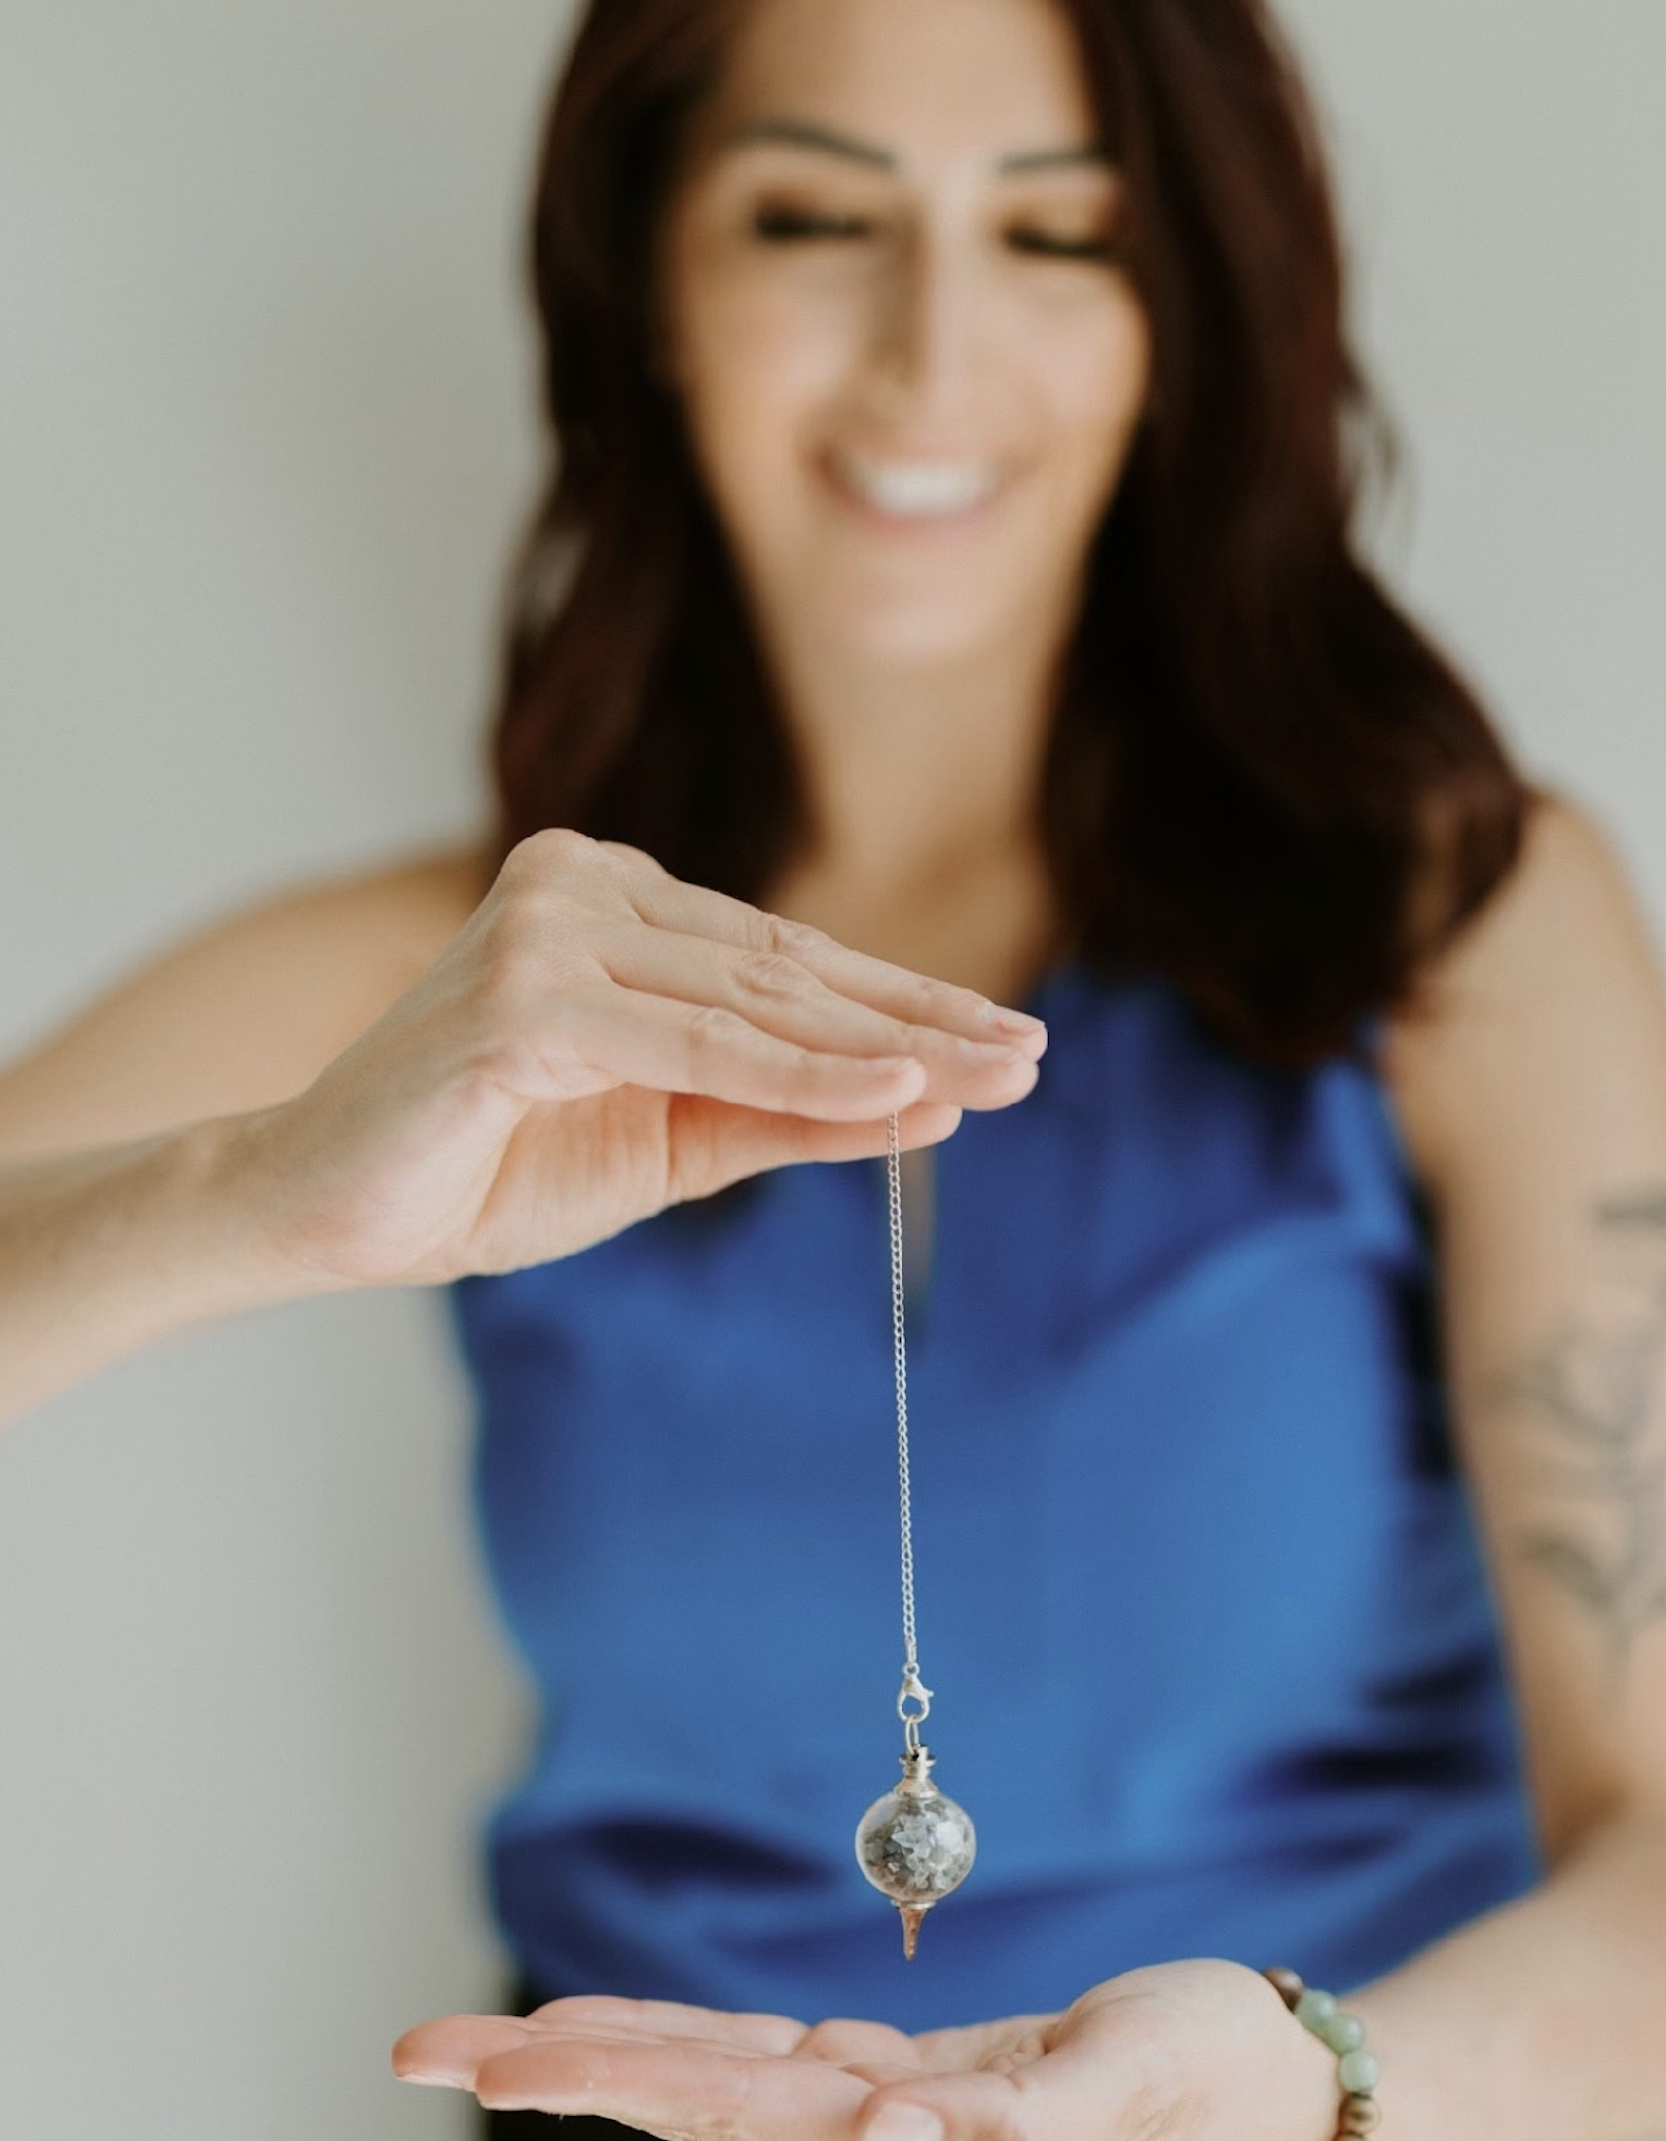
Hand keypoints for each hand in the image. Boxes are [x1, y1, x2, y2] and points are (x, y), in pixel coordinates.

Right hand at [227, 830, 1045, 1288]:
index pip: (784, 963)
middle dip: (920, 1022)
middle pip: (788, 970)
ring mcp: (549, 932)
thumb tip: (927, 1100)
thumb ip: (784, 1113)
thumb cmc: (482, 1168)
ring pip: (756, 1002)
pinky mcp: (523, 998)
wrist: (326, 1209)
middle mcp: (583, 891)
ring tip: (993, 1074)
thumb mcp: (668, 1143)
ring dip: (886, 1047)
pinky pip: (697, 1047)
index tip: (1007, 1047)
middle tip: (1030, 1057)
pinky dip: (800, 1077)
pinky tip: (897, 1092)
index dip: (902, 1008)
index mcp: (612, 907)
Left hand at [392, 1961, 1339, 2140]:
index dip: (609, 2077)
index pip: (728, 2109)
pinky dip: (682, 2041)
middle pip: (686, 2103)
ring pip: (711, 2083)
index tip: (501, 2062)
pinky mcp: (898, 2088)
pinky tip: (620, 2038)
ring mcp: (882, 2126)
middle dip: (554, 2072)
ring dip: (597, 2058)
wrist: (1261, 2091)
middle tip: (419, 2051)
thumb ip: (1004, 2132)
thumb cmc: (1205, 2076)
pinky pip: (765, 2062)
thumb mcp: (1124, 2089)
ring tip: (486, 2045)